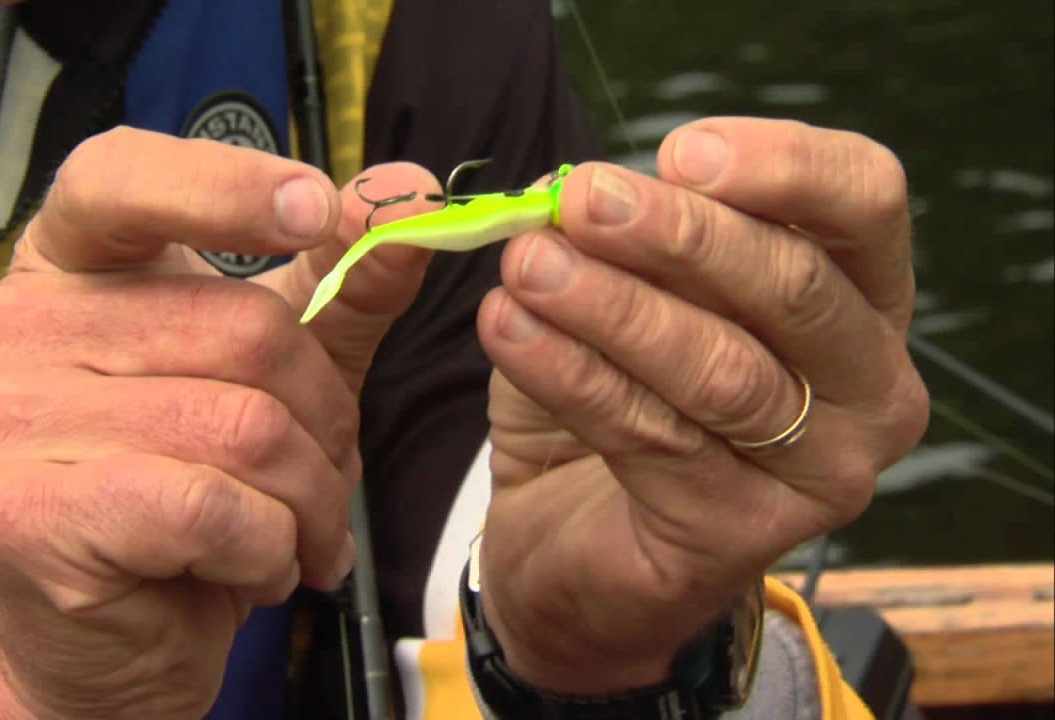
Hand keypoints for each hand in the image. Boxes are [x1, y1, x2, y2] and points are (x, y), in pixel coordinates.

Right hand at [0, 127, 440, 718]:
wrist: (111, 637)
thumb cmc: (193, 489)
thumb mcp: (279, 374)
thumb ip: (342, 286)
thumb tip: (411, 196)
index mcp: (70, 268)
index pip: (120, 177)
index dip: (223, 184)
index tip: (317, 211)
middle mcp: (20, 326)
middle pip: (239, 327)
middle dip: (324, 416)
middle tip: (326, 469)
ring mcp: (10, 420)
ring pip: (242, 428)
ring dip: (309, 498)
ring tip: (299, 531)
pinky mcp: (29, 514)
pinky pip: (213, 507)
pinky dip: (270, 548)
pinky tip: (255, 566)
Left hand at [475, 118, 928, 693]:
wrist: (576, 540)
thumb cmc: (624, 391)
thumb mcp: (630, 292)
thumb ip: (624, 238)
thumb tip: (575, 188)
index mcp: (860, 300)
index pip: (865, 203)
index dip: (782, 165)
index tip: (679, 152)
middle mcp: (871, 388)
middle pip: (795, 287)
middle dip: (680, 236)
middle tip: (580, 199)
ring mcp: (821, 474)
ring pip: (721, 370)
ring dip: (613, 307)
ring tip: (526, 264)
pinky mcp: (741, 535)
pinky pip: (652, 437)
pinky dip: (571, 375)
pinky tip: (509, 329)